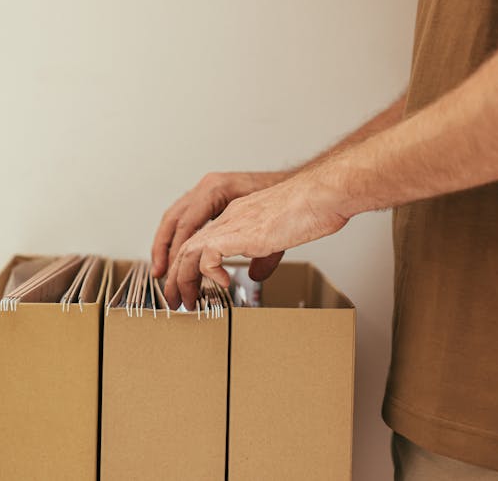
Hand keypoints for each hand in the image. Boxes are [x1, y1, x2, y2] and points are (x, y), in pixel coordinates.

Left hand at [164, 173, 349, 309]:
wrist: (322, 195)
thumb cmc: (311, 210)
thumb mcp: (280, 238)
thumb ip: (262, 255)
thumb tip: (255, 274)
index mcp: (236, 216)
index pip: (199, 241)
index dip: (187, 266)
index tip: (188, 287)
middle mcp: (228, 218)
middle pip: (185, 247)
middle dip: (175, 278)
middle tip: (176, 301)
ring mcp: (232, 224)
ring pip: (188, 251)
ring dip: (182, 280)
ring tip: (187, 301)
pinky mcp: (239, 232)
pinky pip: (208, 255)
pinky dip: (209, 272)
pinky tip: (222, 283)